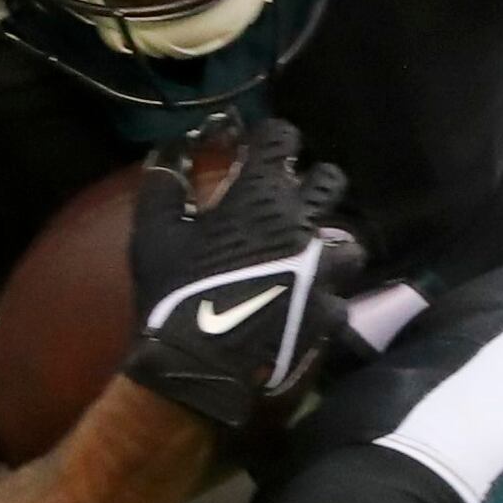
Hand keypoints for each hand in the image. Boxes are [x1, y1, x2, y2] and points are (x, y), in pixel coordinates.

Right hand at [121, 122, 368, 434]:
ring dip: (328, 240)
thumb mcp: (155, 234)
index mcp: (262, 195)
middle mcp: (304, 223)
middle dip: (312, 181)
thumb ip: (164, 188)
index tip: (260, 146)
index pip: (283, 138)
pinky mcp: (333, 310)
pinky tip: (307, 301)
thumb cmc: (177, 291)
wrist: (202, 365)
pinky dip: (325, 292)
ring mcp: (325, 268)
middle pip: (330, 180)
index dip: (272, 137)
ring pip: (347, 238)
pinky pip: (339, 292)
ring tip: (308, 253)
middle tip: (289, 198)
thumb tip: (166, 156)